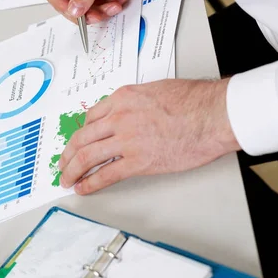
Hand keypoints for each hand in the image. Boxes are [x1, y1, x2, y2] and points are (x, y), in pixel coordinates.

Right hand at [38, 0, 175, 23]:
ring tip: (112, 6)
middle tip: (94, 15)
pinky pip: (98, 8)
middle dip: (81, 11)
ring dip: (98, 12)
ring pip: (83, 8)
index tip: (71, 11)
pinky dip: (108, 8)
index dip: (57, 2)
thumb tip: (74, 9)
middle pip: (66, 2)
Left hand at [58, 79, 241, 194]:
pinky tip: (84, 188)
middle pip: (82, 137)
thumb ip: (136, 103)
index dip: (80, 133)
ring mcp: (127, 140)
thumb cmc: (195, 101)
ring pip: (88, 156)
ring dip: (73, 169)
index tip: (77, 142)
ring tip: (67, 179)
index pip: (90, 117)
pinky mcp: (139, 161)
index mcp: (123, 98)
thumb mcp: (156, 90)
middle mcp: (119, 117)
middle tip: (63, 163)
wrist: (214, 115)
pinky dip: (91, 183)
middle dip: (68, 153)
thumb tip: (128, 113)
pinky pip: (107, 174)